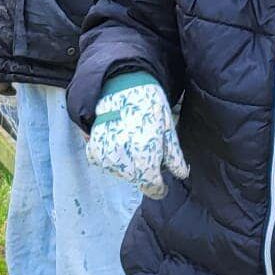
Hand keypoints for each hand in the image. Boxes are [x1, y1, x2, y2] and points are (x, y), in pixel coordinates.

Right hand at [87, 77, 187, 198]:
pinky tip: (120, 143)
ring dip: (129, 166)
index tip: (162, 187)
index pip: (151, 186)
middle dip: (145, 173)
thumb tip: (181, 174)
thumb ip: (174, 156)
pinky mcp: (93, 151)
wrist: (120, 86)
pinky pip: (106, 165)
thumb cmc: (148, 105)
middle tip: (149, 153)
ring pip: (121, 174)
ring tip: (133, 143)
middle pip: (136, 180)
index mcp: (144, 154)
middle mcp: (123, 158)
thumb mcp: (167, 129)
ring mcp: (105, 155)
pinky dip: (114, 159)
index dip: (158, 189)